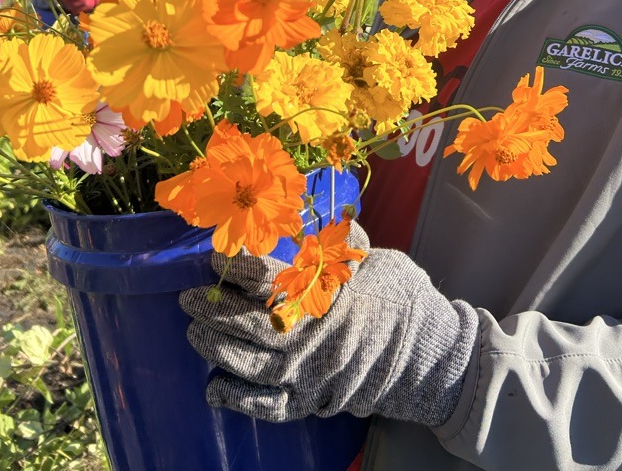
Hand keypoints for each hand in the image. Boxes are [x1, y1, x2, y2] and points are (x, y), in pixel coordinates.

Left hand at [179, 222, 478, 425]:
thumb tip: (310, 214)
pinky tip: (213, 389)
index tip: (214, 256)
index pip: (270, 279)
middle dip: (213, 309)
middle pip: (250, 323)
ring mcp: (312, 374)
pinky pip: (268, 407)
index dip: (237, 267)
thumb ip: (339, 240)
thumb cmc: (402, 299)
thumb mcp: (375, 259)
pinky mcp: (314, 402)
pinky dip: (237, 401)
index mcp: (328, 294)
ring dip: (216, 349)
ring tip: (194, 333)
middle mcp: (314, 336)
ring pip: (251, 364)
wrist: (433, 355)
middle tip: (187, 297)